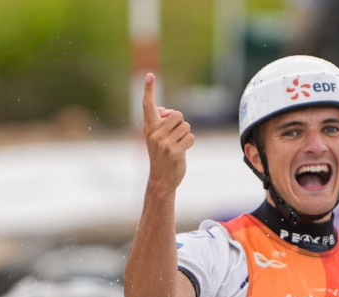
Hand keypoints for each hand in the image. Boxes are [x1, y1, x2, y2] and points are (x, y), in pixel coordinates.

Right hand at [142, 73, 194, 190]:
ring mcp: (164, 143)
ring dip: (185, 135)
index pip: (148, 105)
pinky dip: (190, 143)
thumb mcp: (157, 137)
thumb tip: (168, 111)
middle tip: (175, 136)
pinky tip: (182, 151)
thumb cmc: (162, 155)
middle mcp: (154, 133)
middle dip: (180, 123)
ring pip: (185, 126)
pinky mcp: (174, 151)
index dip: (149, 90)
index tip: (150, 75)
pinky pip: (190, 137)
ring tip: (177, 145)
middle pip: (177, 115)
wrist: (161, 178)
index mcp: (149, 127)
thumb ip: (161, 123)